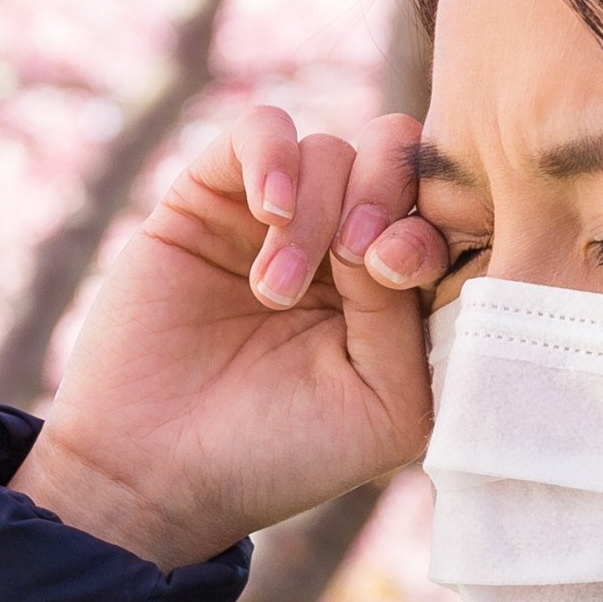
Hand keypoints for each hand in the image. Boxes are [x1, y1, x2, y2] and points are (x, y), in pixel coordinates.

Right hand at [12, 105, 450, 566]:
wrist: (155, 473)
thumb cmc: (278, 454)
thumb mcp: (388, 404)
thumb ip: (415, 316)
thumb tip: (390, 232)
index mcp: (398, 294)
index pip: (447, 214)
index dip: (436, 222)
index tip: (395, 271)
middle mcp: (344, 245)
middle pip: (399, 157)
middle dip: (386, 194)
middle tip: (352, 259)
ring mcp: (277, 218)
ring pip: (333, 148)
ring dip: (316, 213)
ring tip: (272, 290)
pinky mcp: (209, 197)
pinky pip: (261, 128)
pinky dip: (275, 157)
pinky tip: (268, 213)